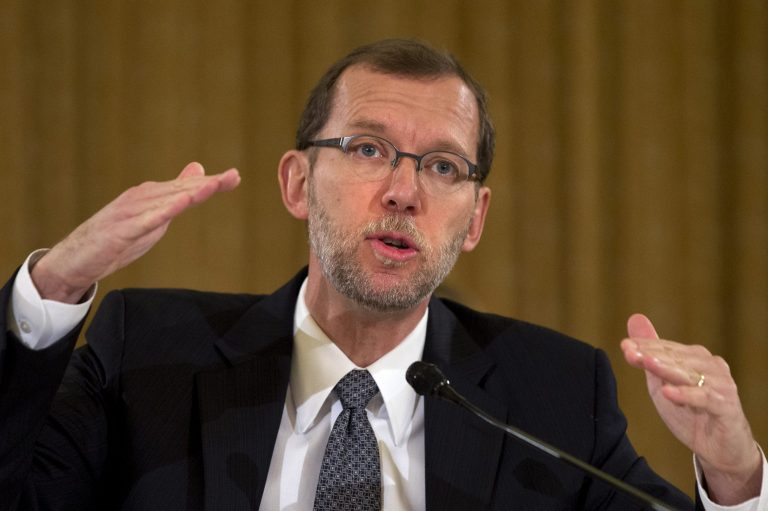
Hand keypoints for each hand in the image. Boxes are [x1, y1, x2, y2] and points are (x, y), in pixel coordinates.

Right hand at [31, 162, 240, 302]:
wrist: (75, 259)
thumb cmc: (116, 237)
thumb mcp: (153, 217)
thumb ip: (175, 196)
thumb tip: (198, 172)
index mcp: (151, 196)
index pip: (186, 188)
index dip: (211, 183)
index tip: (235, 177)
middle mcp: (141, 198)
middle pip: (180, 190)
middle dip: (207, 184)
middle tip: (232, 176)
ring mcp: (129, 213)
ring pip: (165, 201)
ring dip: (189, 193)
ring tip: (212, 186)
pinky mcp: (119, 231)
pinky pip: (143, 221)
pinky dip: (161, 212)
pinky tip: (178, 206)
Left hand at [621, 314, 761, 504]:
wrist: (720, 447)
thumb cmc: (691, 410)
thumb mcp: (662, 381)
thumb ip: (650, 353)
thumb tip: (635, 317)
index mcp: (695, 357)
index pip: (666, 348)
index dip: (645, 346)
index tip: (624, 346)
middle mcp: (710, 366)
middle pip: (676, 358)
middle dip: (650, 355)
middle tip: (629, 352)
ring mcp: (720, 385)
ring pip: (689, 374)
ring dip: (666, 369)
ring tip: (647, 363)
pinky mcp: (726, 406)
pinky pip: (704, 398)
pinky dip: (685, 395)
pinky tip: (668, 393)